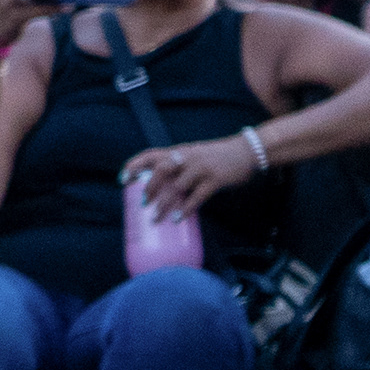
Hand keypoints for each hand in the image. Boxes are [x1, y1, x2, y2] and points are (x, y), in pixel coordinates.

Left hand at [124, 136, 254, 222]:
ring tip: (156, 218)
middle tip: (142, 203)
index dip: (135, 165)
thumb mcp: (194, 155)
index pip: (151, 154)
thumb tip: (160, 187)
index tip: (122, 178)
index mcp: (180, 151)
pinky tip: (178, 218)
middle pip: (161, 169)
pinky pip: (198, 196)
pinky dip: (186, 208)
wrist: (247, 150)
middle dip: (149, 186)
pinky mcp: (216, 179)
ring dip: (165, 204)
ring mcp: (202, 168)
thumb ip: (178, 166)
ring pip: (177, 186)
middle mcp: (188, 157)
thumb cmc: (217, 157)